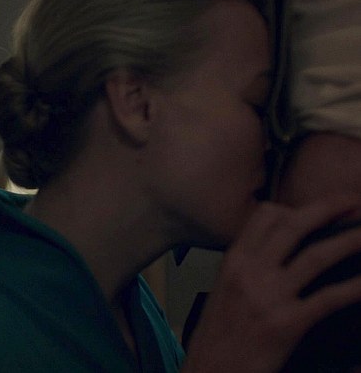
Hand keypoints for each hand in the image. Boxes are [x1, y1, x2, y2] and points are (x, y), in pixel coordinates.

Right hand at [181, 196, 360, 371]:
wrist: (210, 372)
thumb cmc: (217, 339)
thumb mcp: (223, 292)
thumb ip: (248, 269)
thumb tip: (278, 255)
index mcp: (232, 262)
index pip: (264, 216)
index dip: (296, 207)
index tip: (318, 208)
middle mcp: (249, 272)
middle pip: (293, 225)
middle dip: (329, 208)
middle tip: (355, 201)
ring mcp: (268, 296)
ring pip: (316, 255)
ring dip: (351, 241)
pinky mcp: (287, 324)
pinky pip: (330, 298)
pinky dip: (356, 287)